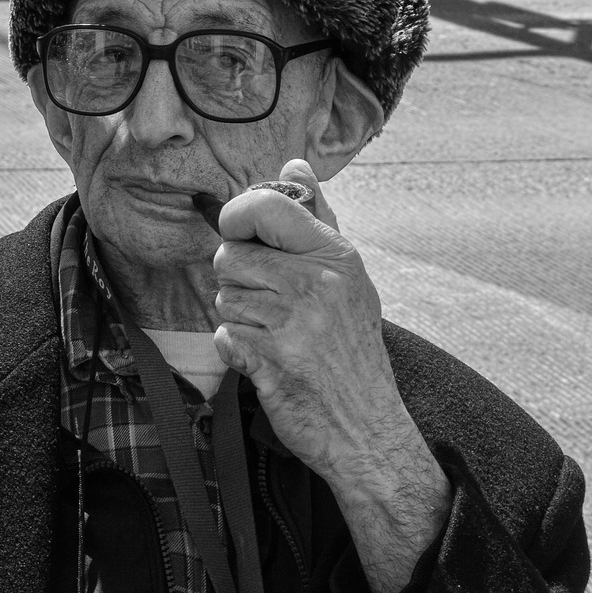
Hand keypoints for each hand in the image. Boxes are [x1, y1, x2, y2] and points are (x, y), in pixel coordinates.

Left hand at [212, 160, 449, 592]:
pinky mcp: (271, 361)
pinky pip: (223, 337)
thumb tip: (295, 164)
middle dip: (237, 280)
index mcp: (335, 256)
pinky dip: (237, 352)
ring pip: (224, 297)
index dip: (237, 215)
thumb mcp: (348, 278)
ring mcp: (293, 323)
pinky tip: (269, 361)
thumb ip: (318, 218)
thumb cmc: (352, 350)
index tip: (241, 233)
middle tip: (269, 304)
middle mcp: (316, 283)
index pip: (265, 206)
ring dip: (239, 318)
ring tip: (277, 335)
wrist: (367, 428)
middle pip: (231, 256)